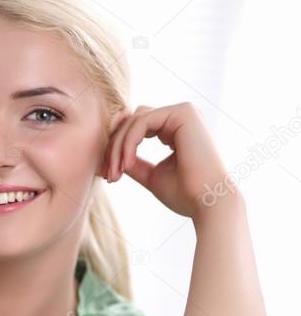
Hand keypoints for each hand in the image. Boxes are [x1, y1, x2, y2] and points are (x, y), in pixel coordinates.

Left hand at [101, 102, 231, 220]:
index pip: (137, 128)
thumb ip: (134, 163)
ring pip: (135, 120)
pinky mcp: (184, 112)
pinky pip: (142, 121)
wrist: (208, 203)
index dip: (117, 149)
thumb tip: (113, 156)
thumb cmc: (185, 194)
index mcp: (176, 129)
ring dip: (118, 146)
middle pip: (133, 121)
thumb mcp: (152, 176)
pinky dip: (129, 142)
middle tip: (108, 175)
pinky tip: (126, 163)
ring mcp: (184, 111)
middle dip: (114, 147)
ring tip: (115, 173)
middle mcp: (181, 116)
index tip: (109, 175)